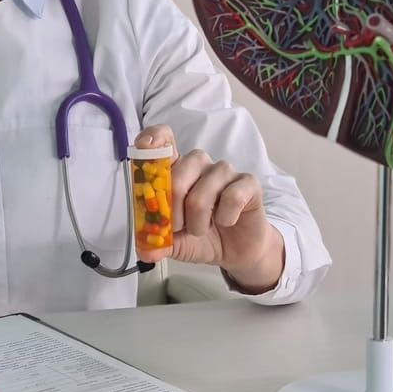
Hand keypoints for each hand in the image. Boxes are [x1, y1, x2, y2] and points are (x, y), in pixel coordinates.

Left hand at [132, 125, 284, 292]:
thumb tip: (146, 252)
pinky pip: (232, 197)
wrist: (235, 250)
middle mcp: (199, 163)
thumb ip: (158, 243)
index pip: (163, 139)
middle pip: (177, 178)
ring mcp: (224, 171)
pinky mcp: (247, 182)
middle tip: (178, 228)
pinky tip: (226, 221)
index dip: (153, 139)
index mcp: (176, 169)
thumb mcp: (174, 242)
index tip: (144, 148)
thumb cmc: (202, 235)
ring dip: (198, 222)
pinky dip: (225, 218)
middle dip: (173, 212)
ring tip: (202, 229)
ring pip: (202, 194)